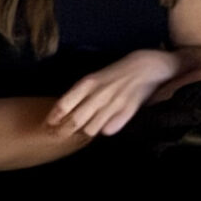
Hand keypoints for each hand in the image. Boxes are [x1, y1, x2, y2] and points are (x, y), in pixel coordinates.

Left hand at [48, 49, 182, 137]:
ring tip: (87, 127)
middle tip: (62, 134)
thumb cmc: (118, 72)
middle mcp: (99, 94)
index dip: (53, 118)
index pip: (62, 106)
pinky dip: (104, 130)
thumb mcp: (96, 77)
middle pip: (73, 122)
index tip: (50, 124)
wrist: (150, 66)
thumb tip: (62, 113)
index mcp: (88, 83)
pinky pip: (108, 130)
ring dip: (85, 131)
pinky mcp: (127, 112)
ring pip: (89, 130)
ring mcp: (113, 104)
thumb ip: (81, 94)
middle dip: (64, 131)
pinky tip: (106, 124)